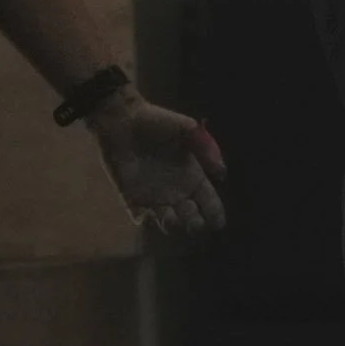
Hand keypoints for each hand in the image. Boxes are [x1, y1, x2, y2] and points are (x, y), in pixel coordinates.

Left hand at [88, 93, 227, 235]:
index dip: (215, 214)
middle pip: (192, 218)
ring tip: (171, 216)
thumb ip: (205, 149)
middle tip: (192, 220)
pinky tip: (149, 216)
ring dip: (173, 226)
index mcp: (191, 176)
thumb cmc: (156, 121)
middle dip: (195, 224)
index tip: (217, 223)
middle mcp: (176, 191)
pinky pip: (142, 220)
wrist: (122, 119)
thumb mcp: (186, 129)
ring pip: (169, 224)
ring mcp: (155, 197)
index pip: (209, 202)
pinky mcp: (133, 199)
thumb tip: (222, 174)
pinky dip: (147, 225)